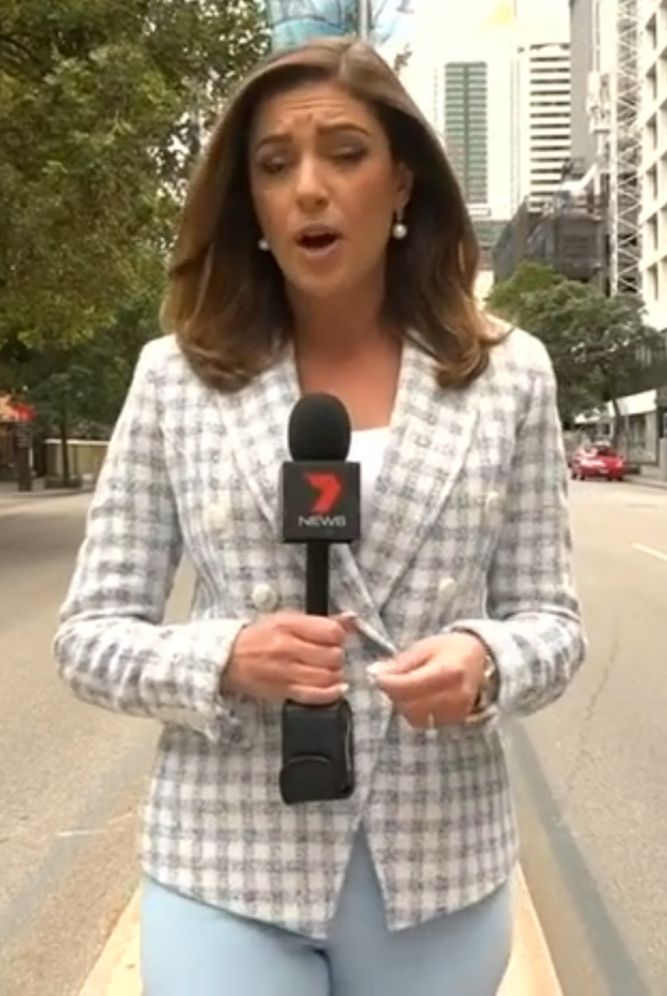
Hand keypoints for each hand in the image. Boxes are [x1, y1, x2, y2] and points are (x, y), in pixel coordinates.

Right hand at [221, 611, 356, 705]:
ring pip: (328, 677)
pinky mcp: (284, 691)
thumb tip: (351, 619)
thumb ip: (321, 621)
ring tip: (329, 670)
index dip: (339, 636)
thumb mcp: (287, 619)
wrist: (229, 658)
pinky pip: (316, 696)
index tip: (335, 638)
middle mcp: (288, 648)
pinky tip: (335, 688)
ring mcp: (286, 672)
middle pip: (333, 656)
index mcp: (289, 625)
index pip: (331, 632)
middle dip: (337, 656)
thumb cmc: (259, 637)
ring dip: (335, 674)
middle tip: (331, 655)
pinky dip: (331, 693)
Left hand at [367, 632, 487, 728]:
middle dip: (394, 694)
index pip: (408, 686)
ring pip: (416, 718)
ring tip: (407, 688)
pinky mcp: (456, 720)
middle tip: (390, 680)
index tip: (376, 676)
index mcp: (448, 672)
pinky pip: (427, 723)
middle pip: (410, 706)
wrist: (479, 658)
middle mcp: (455, 695)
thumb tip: (374, 673)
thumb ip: (400, 663)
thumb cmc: (449, 649)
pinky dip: (417, 712)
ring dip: (405, 705)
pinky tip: (420, 697)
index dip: (387, 683)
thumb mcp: (423, 648)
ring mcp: (458, 711)